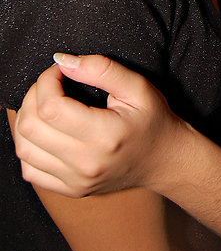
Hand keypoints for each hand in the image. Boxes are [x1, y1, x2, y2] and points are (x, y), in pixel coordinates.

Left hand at [14, 54, 182, 196]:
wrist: (165, 160)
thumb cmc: (154, 120)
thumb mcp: (137, 87)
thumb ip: (101, 69)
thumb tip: (63, 61)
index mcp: (104, 136)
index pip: (50, 107)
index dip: (47, 81)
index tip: (60, 70)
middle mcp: (86, 163)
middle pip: (31, 126)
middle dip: (34, 95)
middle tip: (52, 84)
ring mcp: (76, 181)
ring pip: (24, 148)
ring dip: (27, 119)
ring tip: (47, 104)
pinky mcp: (71, 190)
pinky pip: (30, 170)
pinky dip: (29, 147)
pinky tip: (46, 131)